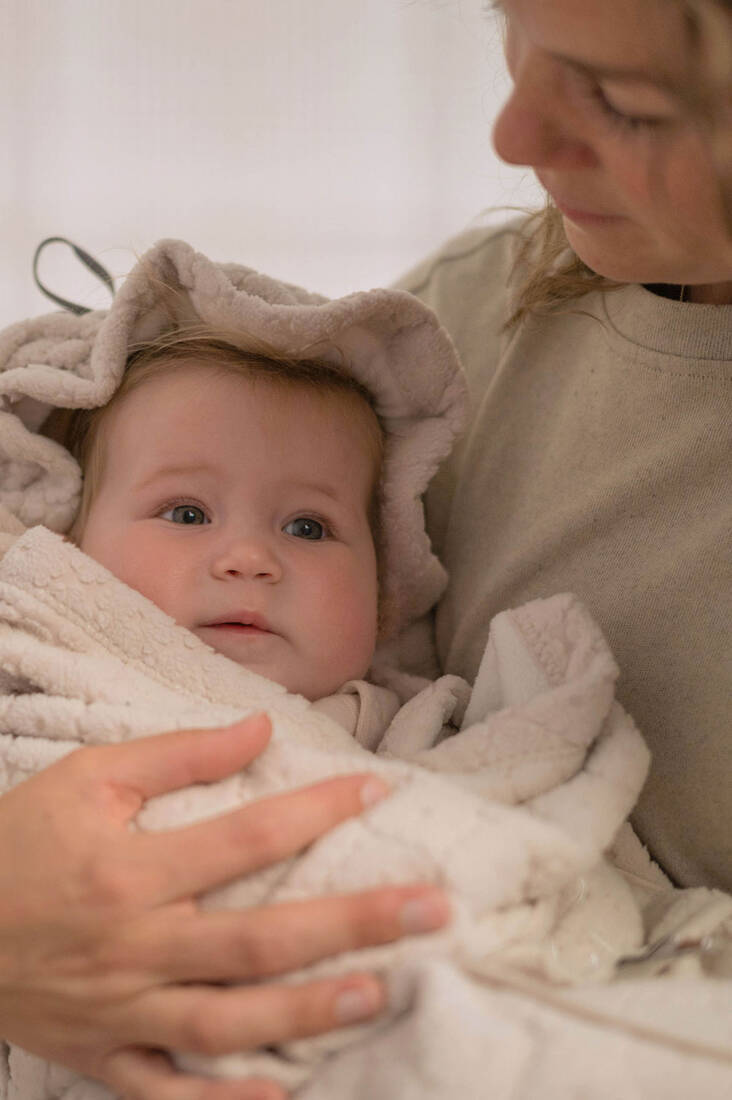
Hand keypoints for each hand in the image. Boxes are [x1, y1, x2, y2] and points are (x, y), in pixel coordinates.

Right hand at [0, 714, 448, 1099]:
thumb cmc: (17, 840)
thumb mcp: (87, 777)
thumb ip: (176, 754)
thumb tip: (260, 727)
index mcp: (131, 870)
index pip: (248, 837)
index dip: (320, 809)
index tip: (379, 788)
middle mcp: (135, 946)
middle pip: (260, 940)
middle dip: (352, 924)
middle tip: (431, 910)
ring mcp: (120, 1012)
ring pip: (227, 1022)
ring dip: (307, 1012)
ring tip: (380, 991)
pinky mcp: (100, 1056)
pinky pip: (166, 1092)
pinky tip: (286, 1094)